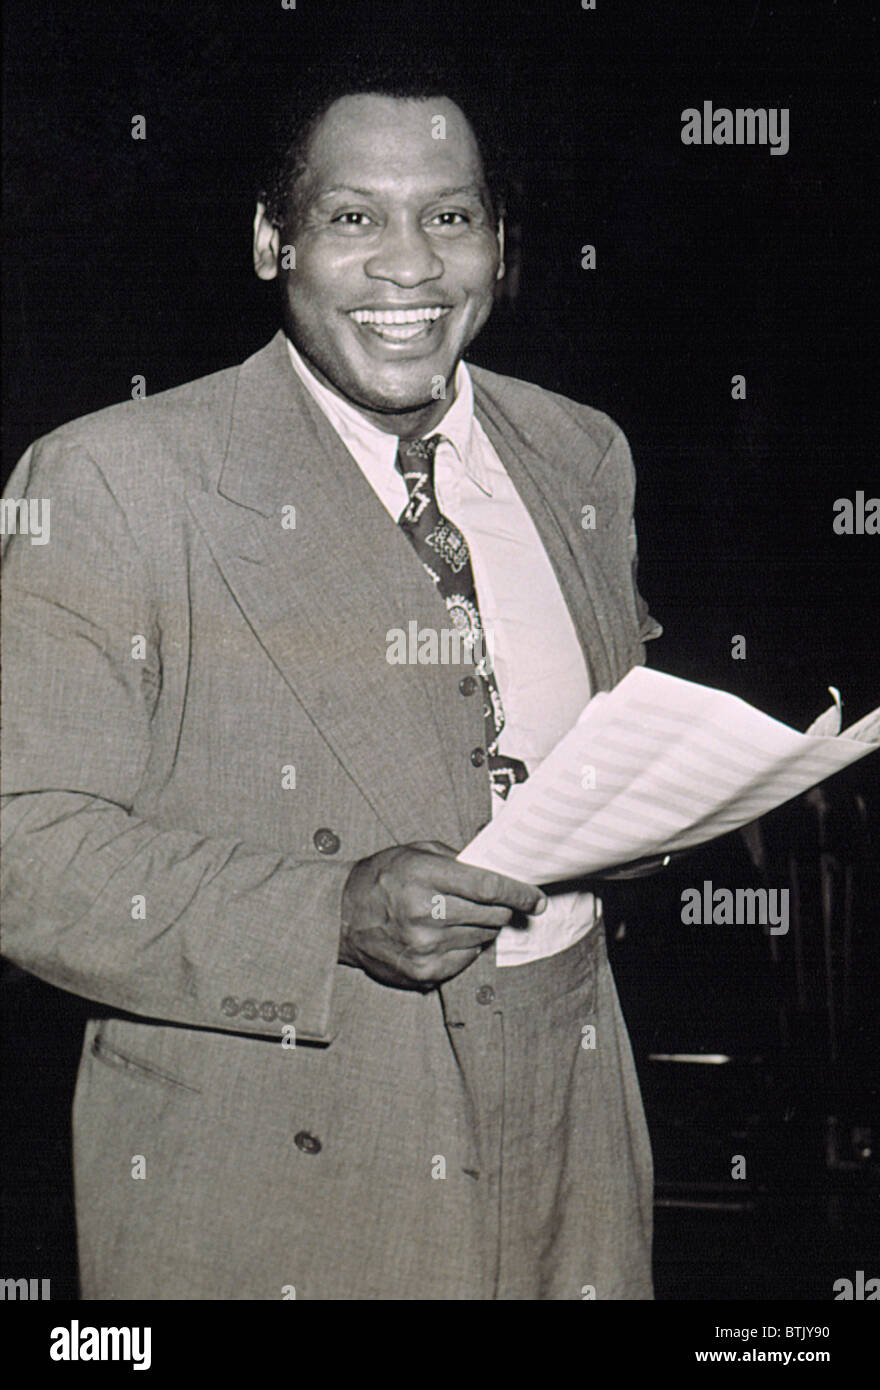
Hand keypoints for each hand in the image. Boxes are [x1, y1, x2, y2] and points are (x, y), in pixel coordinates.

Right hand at [339, 841, 546, 989]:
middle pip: (491, 915)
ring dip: (480, 928)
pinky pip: (467, 959)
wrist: (339, 917)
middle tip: (494, 904)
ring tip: (456, 917)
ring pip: (482, 938)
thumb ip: (457, 858)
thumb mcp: (415, 853)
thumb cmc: (381, 879)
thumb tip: (498, 868)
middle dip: (501, 909)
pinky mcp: (423, 972)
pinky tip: (445, 935)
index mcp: (424, 876)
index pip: (488, 887)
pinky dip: (465, 947)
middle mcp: (424, 912)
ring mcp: (424, 946)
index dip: (519, 893)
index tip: (536, 900)